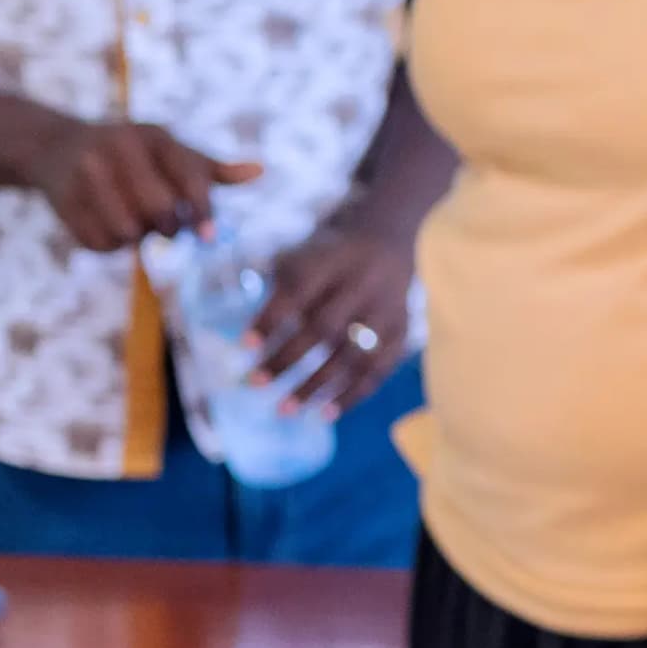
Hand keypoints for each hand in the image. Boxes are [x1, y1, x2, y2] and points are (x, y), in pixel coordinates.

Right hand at [27, 118, 256, 251]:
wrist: (59, 148)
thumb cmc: (135, 155)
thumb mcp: (172, 153)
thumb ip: (212, 170)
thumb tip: (259, 171)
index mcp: (154, 136)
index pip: (189, 178)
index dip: (202, 212)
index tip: (208, 238)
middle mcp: (118, 148)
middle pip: (160, 210)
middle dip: (170, 227)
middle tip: (166, 226)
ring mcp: (86, 173)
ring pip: (128, 231)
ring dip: (138, 237)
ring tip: (135, 221)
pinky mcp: (62, 200)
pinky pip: (99, 242)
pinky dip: (110, 244)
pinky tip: (107, 224)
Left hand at [254, 212, 413, 414]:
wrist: (385, 234)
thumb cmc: (327, 252)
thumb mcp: (300, 253)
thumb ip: (278, 287)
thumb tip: (247, 338)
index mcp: (332, 261)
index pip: (298, 293)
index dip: (272, 320)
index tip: (244, 346)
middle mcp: (362, 285)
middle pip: (324, 328)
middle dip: (287, 359)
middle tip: (256, 384)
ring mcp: (386, 310)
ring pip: (352, 354)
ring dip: (316, 386)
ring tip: (286, 409)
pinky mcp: (402, 329)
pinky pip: (379, 369)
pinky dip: (352, 394)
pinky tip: (326, 414)